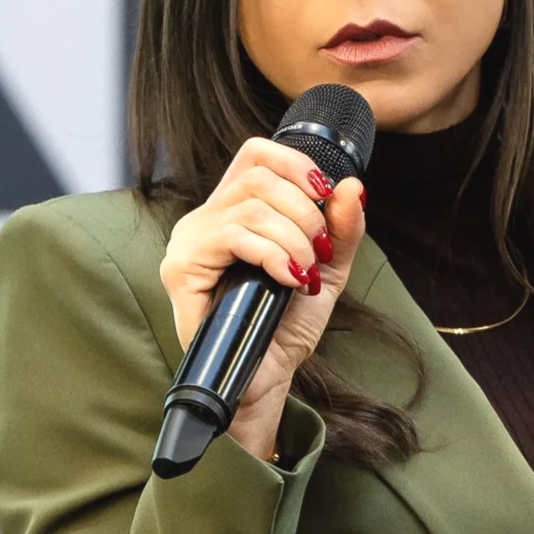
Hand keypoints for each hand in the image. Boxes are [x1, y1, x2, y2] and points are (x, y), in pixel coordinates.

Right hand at [159, 138, 367, 462]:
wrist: (266, 379)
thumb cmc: (285, 327)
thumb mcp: (327, 270)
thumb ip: (341, 228)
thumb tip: (351, 185)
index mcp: (233, 212)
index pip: (256, 155)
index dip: (295, 163)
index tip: (325, 195)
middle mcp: (205, 220)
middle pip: (259, 176)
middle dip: (304, 211)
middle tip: (318, 252)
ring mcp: (189, 242)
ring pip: (251, 207)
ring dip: (293, 238)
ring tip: (304, 274)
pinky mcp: (181, 269)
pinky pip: (233, 237)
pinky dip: (272, 254)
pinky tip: (288, 279)